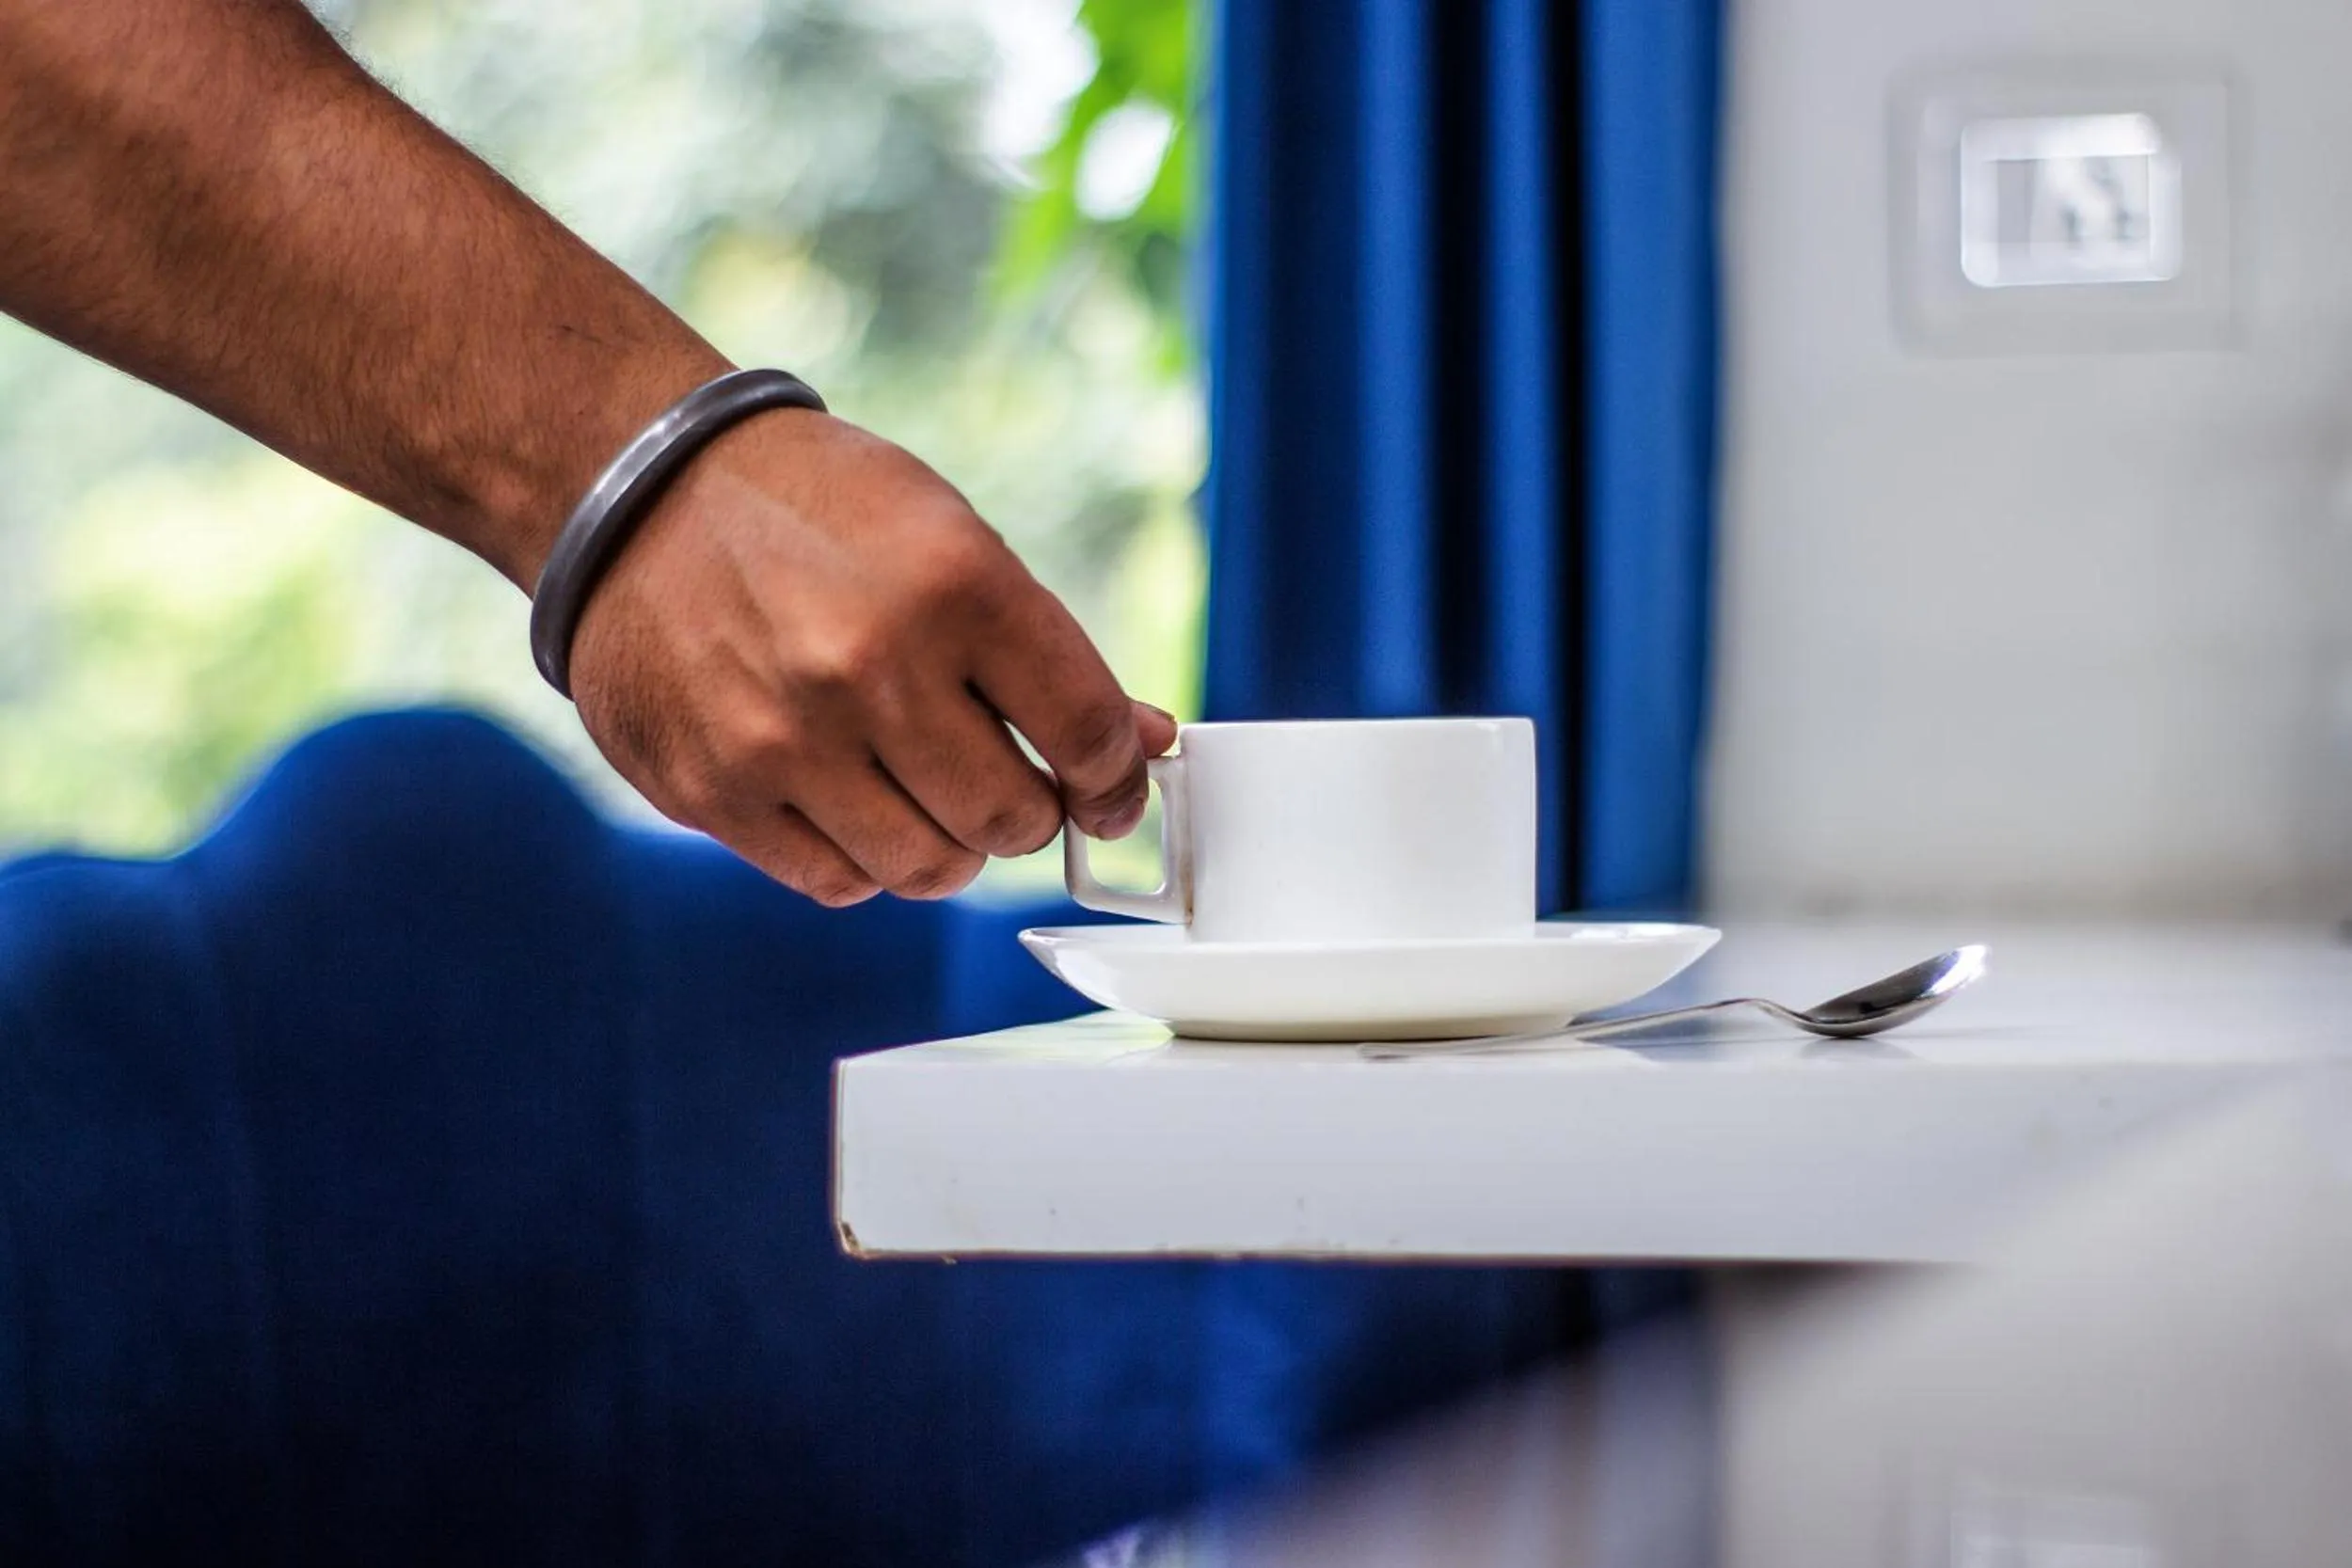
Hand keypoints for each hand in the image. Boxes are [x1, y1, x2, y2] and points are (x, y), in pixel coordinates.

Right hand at [564, 408, 1178, 904]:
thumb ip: (1049, 654)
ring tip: (926, 790)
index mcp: (953, 583)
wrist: (641, 493)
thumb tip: (1147, 742)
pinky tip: (852, 798)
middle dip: (1031, 814)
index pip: (1087, 732)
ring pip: (929, 869)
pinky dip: (864, 858)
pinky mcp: (714, 789)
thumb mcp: (952, 539)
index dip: (1118, 780)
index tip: (1111, 790)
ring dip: (950, 844)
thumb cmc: (820, 514)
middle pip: (1012, 819)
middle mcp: (868, 665)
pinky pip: (837, 882)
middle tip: (1012, 785)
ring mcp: (783, 736)